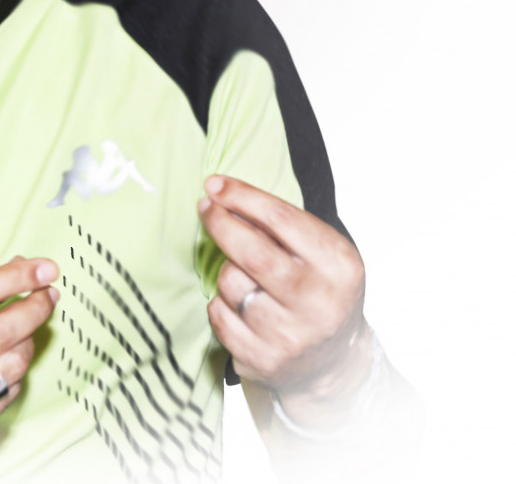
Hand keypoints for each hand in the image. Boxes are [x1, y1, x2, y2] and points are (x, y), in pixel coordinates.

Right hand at [0, 256, 59, 450]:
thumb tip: (13, 270)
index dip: (17, 278)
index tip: (45, 270)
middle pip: (2, 331)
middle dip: (34, 308)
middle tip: (47, 295)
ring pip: (10, 366)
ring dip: (26, 341)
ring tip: (23, 327)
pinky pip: (1, 396)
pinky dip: (9, 374)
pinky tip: (2, 359)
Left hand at [198, 176, 369, 413]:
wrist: (334, 362)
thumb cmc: (319, 293)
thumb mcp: (321, 254)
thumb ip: (282, 227)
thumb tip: (224, 196)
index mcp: (339, 267)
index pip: (283, 219)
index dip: (242, 196)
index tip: (215, 184)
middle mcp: (319, 303)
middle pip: (253, 252)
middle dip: (220, 223)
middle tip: (205, 207)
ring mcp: (291, 335)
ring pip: (231, 282)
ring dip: (227, 270)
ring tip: (245, 276)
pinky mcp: (263, 359)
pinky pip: (219, 314)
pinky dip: (221, 303)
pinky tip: (239, 305)